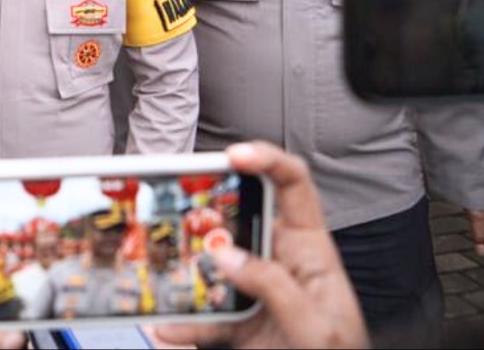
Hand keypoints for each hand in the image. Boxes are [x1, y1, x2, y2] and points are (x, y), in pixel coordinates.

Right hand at [154, 141, 368, 349]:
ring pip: (210, 262)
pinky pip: (200, 310)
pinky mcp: (235, 318)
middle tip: (179, 211)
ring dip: (185, 267)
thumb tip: (227, 257)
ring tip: (165, 270)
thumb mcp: (317, 325)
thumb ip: (274, 288)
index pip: (292, 185)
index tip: (233, 157)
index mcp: (309, 248)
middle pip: (236, 215)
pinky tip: (169, 324)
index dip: (265, 160)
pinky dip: (182, 319)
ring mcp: (253, 286)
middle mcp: (277, 259)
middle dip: (205, 209)